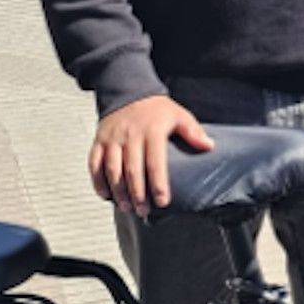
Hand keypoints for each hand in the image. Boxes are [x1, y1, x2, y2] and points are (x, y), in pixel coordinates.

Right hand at [90, 96, 214, 218]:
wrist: (129, 92)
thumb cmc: (155, 109)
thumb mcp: (178, 115)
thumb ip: (193, 131)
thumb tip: (209, 146)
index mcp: (152, 131)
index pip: (155, 162)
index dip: (158, 184)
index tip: (163, 202)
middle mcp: (130, 135)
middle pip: (132, 170)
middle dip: (137, 194)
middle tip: (143, 211)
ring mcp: (112, 139)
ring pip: (112, 169)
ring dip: (118, 191)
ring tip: (127, 207)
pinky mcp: (99, 141)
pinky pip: (94, 163)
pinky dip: (98, 181)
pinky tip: (106, 196)